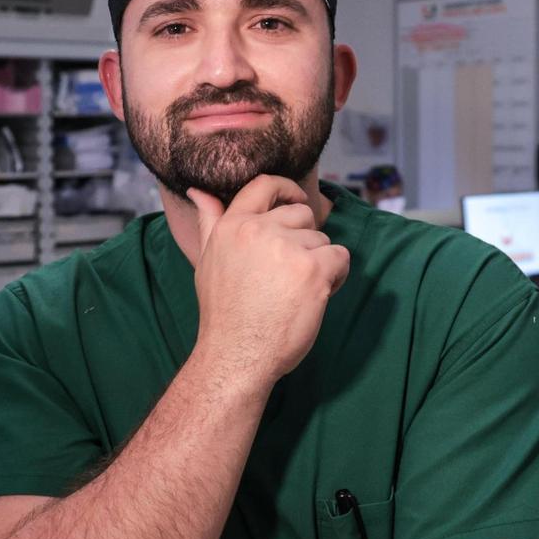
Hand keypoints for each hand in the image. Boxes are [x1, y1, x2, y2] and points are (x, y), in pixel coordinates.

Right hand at [188, 175, 349, 385]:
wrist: (237, 353)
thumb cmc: (223, 313)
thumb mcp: (208, 260)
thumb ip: (209, 222)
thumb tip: (198, 191)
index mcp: (233, 225)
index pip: (264, 185)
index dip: (287, 188)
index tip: (296, 200)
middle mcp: (259, 230)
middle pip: (302, 215)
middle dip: (304, 240)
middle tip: (290, 273)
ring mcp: (288, 248)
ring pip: (322, 239)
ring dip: (319, 262)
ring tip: (298, 291)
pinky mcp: (313, 269)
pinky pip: (340, 257)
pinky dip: (336, 276)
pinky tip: (318, 295)